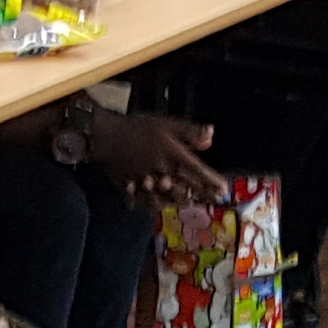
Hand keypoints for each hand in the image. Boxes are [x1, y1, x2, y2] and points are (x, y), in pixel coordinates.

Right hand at [83, 111, 223, 206]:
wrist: (105, 136)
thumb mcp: (167, 123)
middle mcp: (164, 173)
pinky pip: (144, 201)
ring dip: (179, 200)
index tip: (223, 188)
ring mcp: (148, 183)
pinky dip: (151, 204)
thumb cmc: (136, 127)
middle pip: (187, 188)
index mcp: (174, 156)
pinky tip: (155, 205)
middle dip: (201, 194)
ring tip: (187, 203)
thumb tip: (211, 136)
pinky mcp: (133, 187)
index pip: (199, 172)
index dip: (213, 181)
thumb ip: (190, 131)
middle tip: (211, 198)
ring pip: (168, 197)